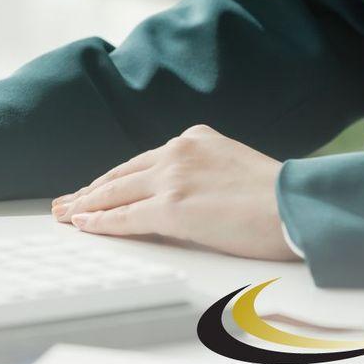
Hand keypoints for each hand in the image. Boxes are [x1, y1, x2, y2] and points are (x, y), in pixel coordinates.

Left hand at [51, 124, 296, 260]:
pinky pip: (124, 217)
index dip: (113, 178)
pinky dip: (99, 222)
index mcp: (195, 138)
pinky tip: (83, 225)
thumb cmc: (279, 199)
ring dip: (85, 206)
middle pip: (121, 174)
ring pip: (115, 193)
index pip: (142, 161)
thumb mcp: (235, 169)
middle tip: (65, 201)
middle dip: (90, 191)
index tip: (94, 188)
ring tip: (64, 214)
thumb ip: (203, 174)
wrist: (298, 206)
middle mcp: (178, 151)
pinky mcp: (171, 206)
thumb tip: (183, 200)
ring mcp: (172, 177)